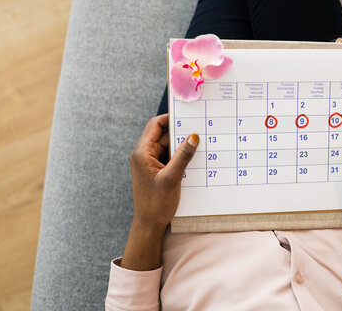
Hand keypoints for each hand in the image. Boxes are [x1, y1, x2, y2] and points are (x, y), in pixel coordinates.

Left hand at [129, 114, 198, 231]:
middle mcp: (144, 155)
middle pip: (163, 135)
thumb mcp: (172, 177)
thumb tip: (193, 136)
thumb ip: (183, 155)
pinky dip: (179, 158)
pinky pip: (169, 157)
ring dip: (181, 148)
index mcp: (142, 153)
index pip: (155, 125)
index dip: (171, 118)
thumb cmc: (157, 203)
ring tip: (198, 149)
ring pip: (168, 147)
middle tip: (199, 133)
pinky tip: (192, 161)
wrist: (149, 224)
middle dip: (180, 135)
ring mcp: (149, 163)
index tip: (188, 117)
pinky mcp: (156, 171)